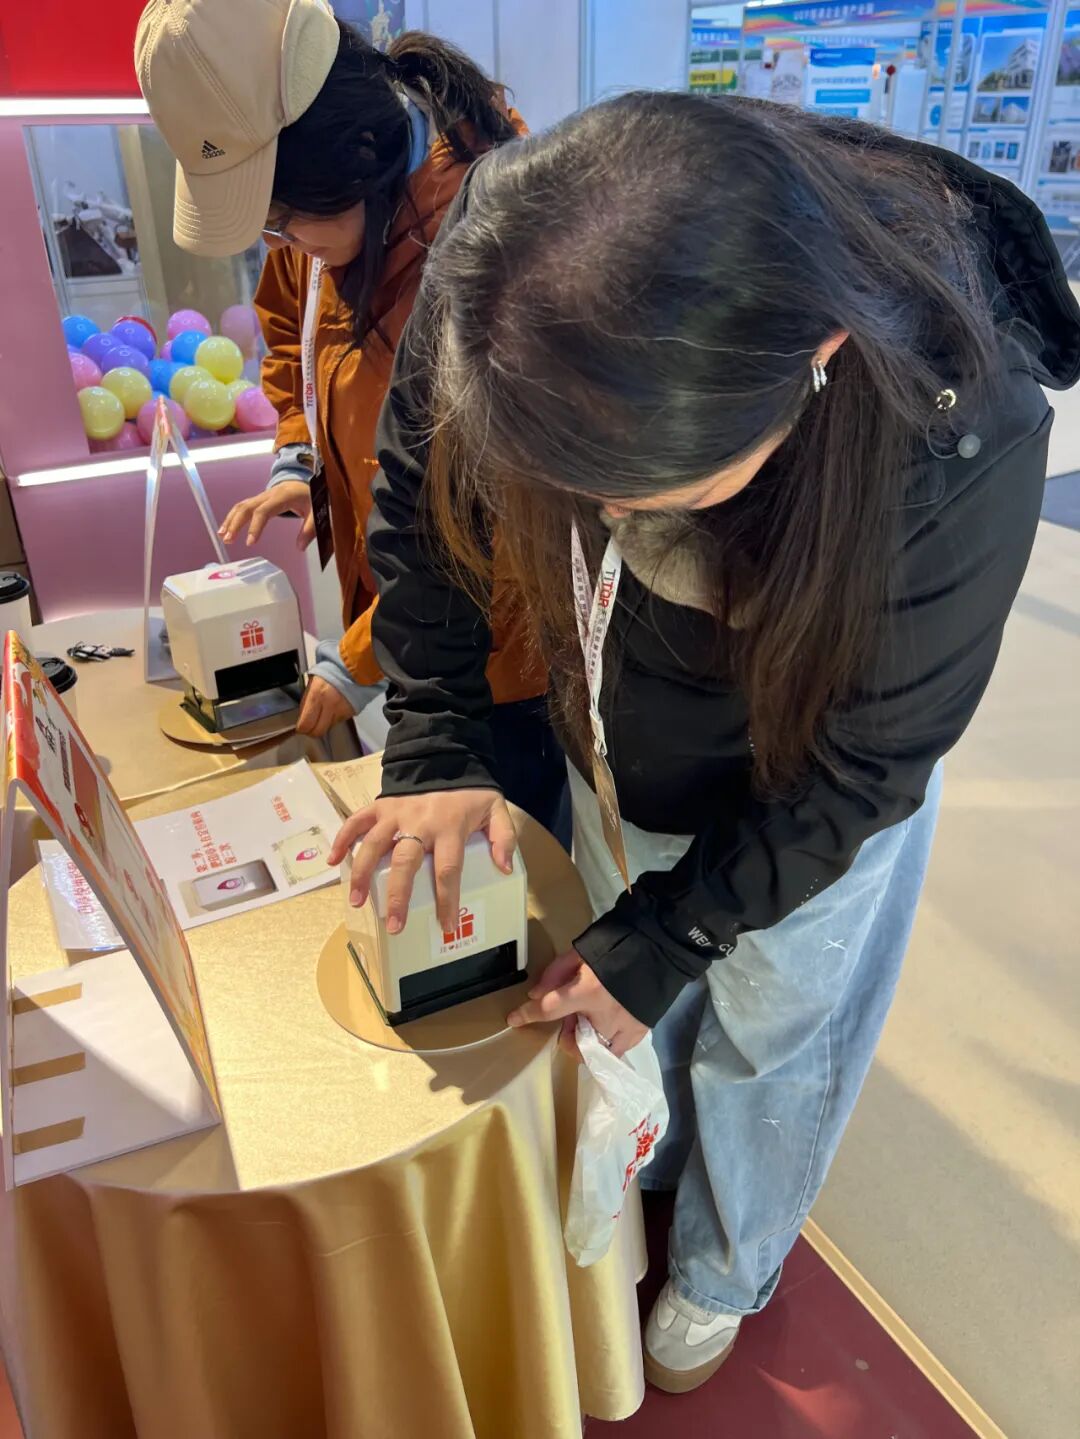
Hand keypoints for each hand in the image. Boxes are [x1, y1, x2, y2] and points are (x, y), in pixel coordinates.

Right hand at [219, 480, 313, 548]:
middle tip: (228, 540)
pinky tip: (226, 529)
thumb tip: (300, 547)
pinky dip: (233, 517)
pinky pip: (242, 507)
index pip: (263, 511)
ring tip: (223, 536)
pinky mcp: (258, 501)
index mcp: (282, 497)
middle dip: (235, 524)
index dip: (255, 527)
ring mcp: (261, 497)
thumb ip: (309, 529)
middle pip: (247, 507)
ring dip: (230, 520)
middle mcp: (268, 495)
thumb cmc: (309, 497)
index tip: (250, 543)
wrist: (304, 483)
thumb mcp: (315, 512)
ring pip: (241, 506)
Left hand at [296, 677, 354, 736]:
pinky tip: (334, 708)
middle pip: (318, 732)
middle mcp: (329, 705)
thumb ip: (306, 702)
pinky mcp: (350, 712)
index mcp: (316, 695)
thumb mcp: (312, 684)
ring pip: (328, 728)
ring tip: (324, 712)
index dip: (302, 728)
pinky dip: (334, 718)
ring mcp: (341, 710)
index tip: (301, 726)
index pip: (306, 724)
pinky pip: (338, 722)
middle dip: (312, 731)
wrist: (350, 669)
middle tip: (311, 725)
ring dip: (324, 724)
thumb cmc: (329, 673)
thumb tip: (302, 717)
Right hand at [327, 788, 514, 933]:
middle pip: (405, 863)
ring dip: (362, 873)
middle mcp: (420, 823)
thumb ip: (504, 837)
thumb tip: (504, 868)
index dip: (446, 899)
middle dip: (398, 896)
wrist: (447, 755)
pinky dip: (342, 839)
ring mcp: (396, 813)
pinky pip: (357, 821)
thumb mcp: (496, 809)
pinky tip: (333, 861)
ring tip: (357, 901)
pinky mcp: (381, 805)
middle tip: (394, 924)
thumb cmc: (470, 791)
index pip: (448, 870)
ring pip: (374, 845)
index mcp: (450, 828)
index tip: (444, 925)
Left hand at [507, 948, 648, 1059]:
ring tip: (592, 1021)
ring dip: (586, 1041)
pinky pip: (617, 1051)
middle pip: (572, 1042)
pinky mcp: (640, 1032)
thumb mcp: (581, 951)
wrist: (660, 947)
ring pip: (595, 1054)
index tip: (514, 1019)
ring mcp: (625, 1028)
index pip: (549, 1009)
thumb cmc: (617, 945)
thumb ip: (556, 973)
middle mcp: (605, 1016)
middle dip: (567, 1032)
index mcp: (589, 990)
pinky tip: (609, 1025)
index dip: (528, 1015)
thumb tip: (536, 993)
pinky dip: (608, 1043)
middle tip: (574, 1013)